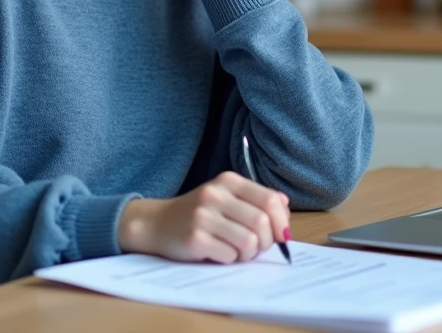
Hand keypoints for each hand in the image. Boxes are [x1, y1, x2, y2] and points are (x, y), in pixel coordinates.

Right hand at [117, 170, 289, 263]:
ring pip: (249, 241)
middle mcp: (215, 194)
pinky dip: (230, 259)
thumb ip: (255, 200)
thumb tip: (285, 209)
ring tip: (238, 252)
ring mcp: (203, 216)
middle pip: (262, 222)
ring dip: (249, 254)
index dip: (282, 222)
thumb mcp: (226, 197)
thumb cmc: (198, 214)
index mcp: (228, 181)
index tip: (282, 236)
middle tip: (256, 248)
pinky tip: (219, 253)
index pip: (271, 200)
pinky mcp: (194, 238)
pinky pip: (229, 255)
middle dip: (266, 242)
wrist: (156, 223)